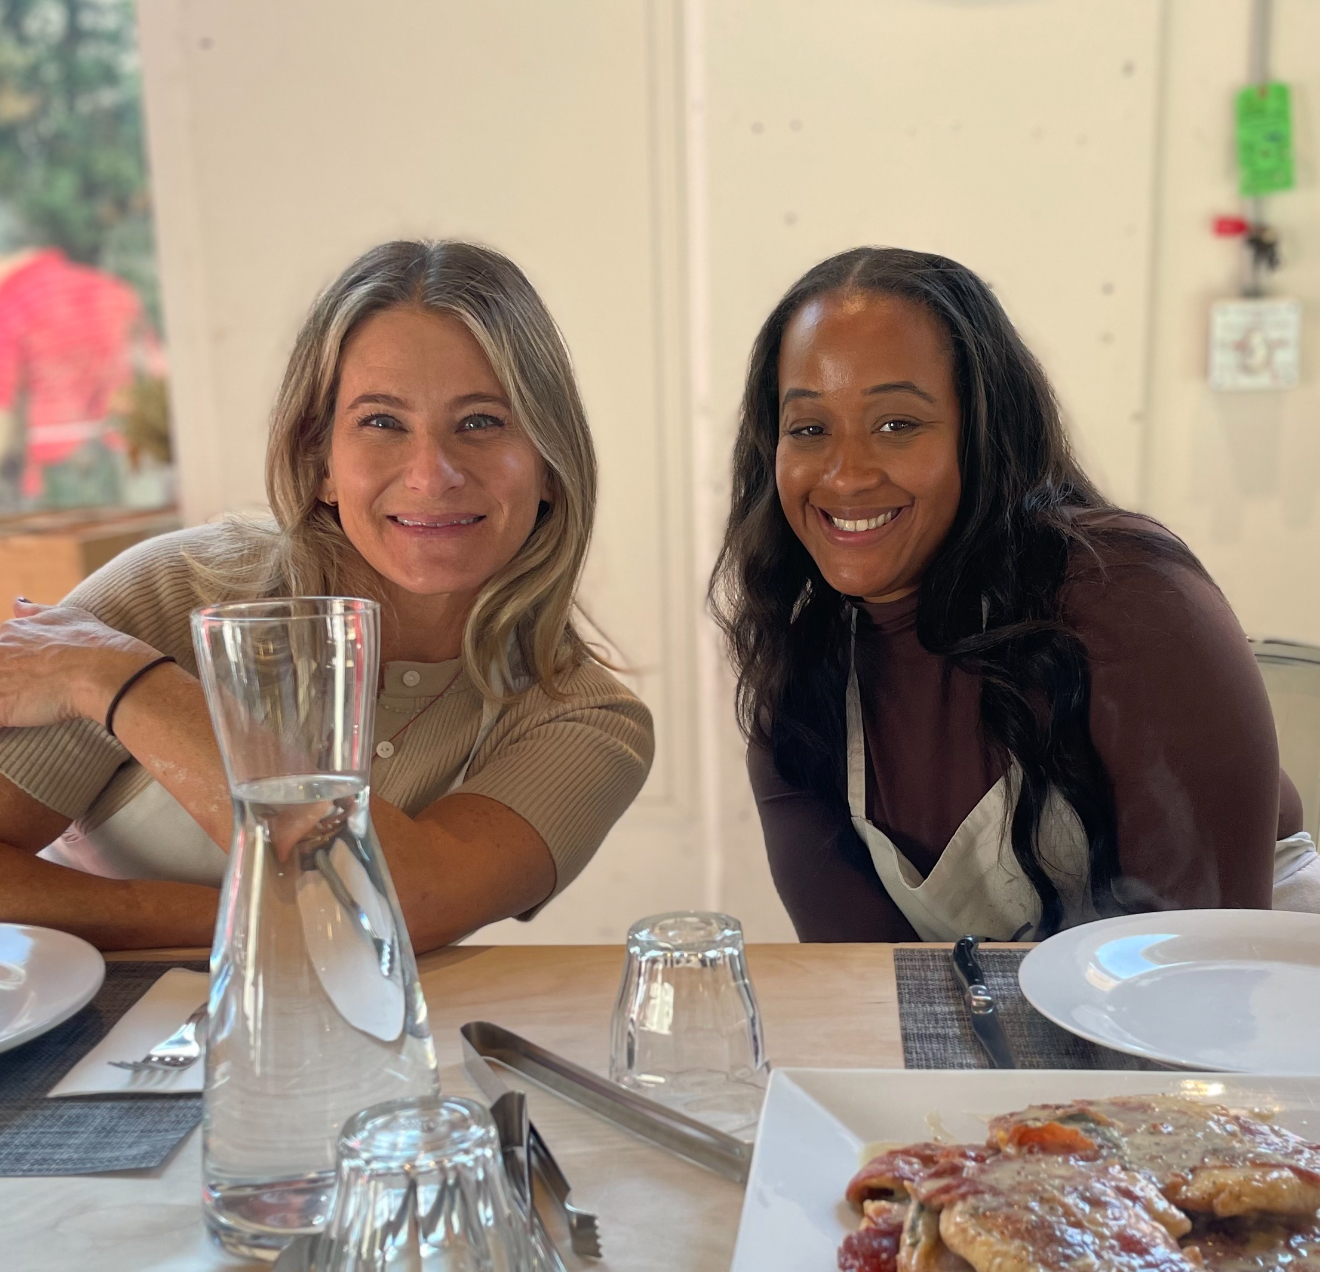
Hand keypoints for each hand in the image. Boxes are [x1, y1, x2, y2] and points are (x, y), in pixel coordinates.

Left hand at [0, 599, 162, 728]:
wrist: (107, 672)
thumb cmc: (96, 644)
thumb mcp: (69, 616)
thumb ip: (37, 611)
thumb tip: (17, 603)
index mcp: (11, 632)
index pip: (2, 653)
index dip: (15, 669)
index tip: (35, 679)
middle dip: (9, 683)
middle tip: (36, 694)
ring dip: (9, 701)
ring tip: (32, 708)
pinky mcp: (1, 708)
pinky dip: (6, 725)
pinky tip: (19, 727)